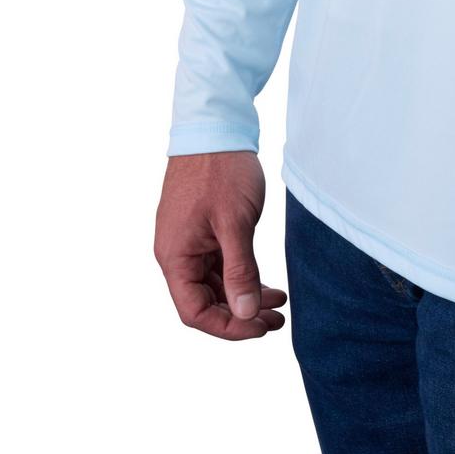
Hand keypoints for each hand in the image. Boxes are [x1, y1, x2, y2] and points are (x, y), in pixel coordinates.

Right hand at [153, 150, 288, 339]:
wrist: (215, 126)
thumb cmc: (221, 170)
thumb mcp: (235, 223)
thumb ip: (240, 270)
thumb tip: (245, 313)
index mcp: (175, 256)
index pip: (195, 312)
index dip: (229, 326)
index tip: (261, 327)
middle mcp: (176, 253)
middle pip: (204, 302)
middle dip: (241, 314)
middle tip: (277, 320)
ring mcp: (188, 241)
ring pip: (214, 284)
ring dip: (244, 296)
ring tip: (279, 303)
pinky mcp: (201, 230)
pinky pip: (218, 264)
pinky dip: (241, 276)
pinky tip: (265, 281)